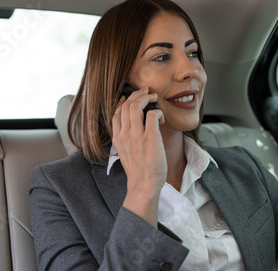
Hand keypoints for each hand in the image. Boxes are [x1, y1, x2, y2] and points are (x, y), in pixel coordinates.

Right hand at [112, 87, 165, 225]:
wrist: (144, 185)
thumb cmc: (138, 170)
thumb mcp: (125, 153)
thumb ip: (126, 138)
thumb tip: (133, 126)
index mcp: (117, 138)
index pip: (116, 112)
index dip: (123, 101)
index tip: (130, 97)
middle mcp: (124, 135)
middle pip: (126, 105)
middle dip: (136, 95)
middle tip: (146, 92)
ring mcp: (137, 136)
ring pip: (136, 106)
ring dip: (146, 98)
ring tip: (153, 98)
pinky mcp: (150, 137)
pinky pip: (152, 114)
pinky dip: (157, 112)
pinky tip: (161, 118)